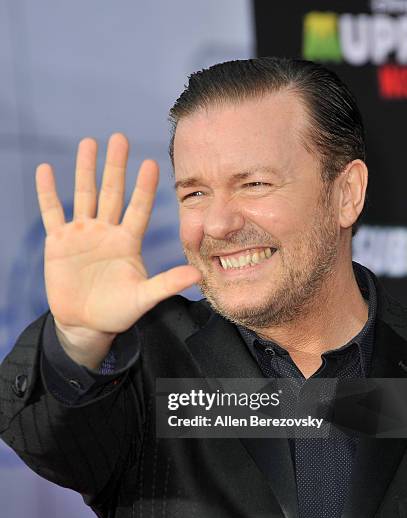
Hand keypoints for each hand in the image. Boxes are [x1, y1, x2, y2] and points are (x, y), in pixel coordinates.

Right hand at [36, 133, 200, 366]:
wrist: (86, 324)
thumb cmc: (117, 312)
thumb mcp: (143, 298)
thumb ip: (167, 284)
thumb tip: (197, 276)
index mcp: (128, 242)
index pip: (139, 209)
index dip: (144, 188)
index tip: (151, 164)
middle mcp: (107, 232)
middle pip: (112, 192)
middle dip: (116, 166)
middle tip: (120, 138)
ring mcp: (82, 234)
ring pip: (85, 195)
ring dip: (86, 170)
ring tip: (89, 142)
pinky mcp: (59, 242)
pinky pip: (52, 212)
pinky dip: (48, 193)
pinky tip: (46, 170)